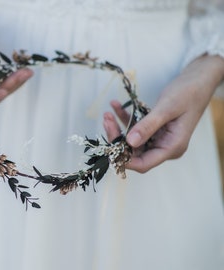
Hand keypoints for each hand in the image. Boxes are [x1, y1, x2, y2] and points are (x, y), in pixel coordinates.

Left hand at [104, 55, 223, 172]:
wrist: (197, 80)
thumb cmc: (188, 93)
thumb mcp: (166, 109)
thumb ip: (148, 126)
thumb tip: (130, 142)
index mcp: (171, 147)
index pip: (143, 164)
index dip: (124, 159)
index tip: (109, 146)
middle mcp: (164, 146)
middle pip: (134, 152)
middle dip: (117, 138)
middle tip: (106, 120)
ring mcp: (159, 139)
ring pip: (132, 140)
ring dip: (119, 127)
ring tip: (107, 114)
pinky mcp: (154, 129)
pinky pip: (136, 128)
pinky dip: (126, 118)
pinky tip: (115, 106)